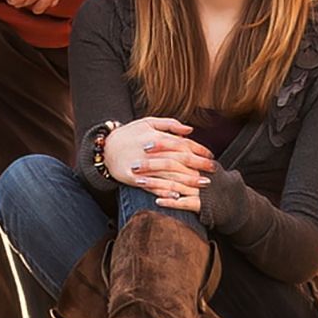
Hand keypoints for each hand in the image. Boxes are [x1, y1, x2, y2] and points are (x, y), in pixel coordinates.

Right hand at [102, 118, 216, 209]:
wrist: (104, 149)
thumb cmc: (128, 134)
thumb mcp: (147, 122)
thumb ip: (170, 124)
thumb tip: (190, 130)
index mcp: (155, 137)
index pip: (182, 144)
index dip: (199, 150)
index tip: (210, 155)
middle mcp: (150, 152)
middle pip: (179, 159)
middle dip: (198, 165)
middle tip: (213, 170)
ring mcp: (143, 167)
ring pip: (169, 175)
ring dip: (188, 180)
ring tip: (202, 184)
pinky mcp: (135, 180)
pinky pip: (153, 187)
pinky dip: (166, 191)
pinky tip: (179, 196)